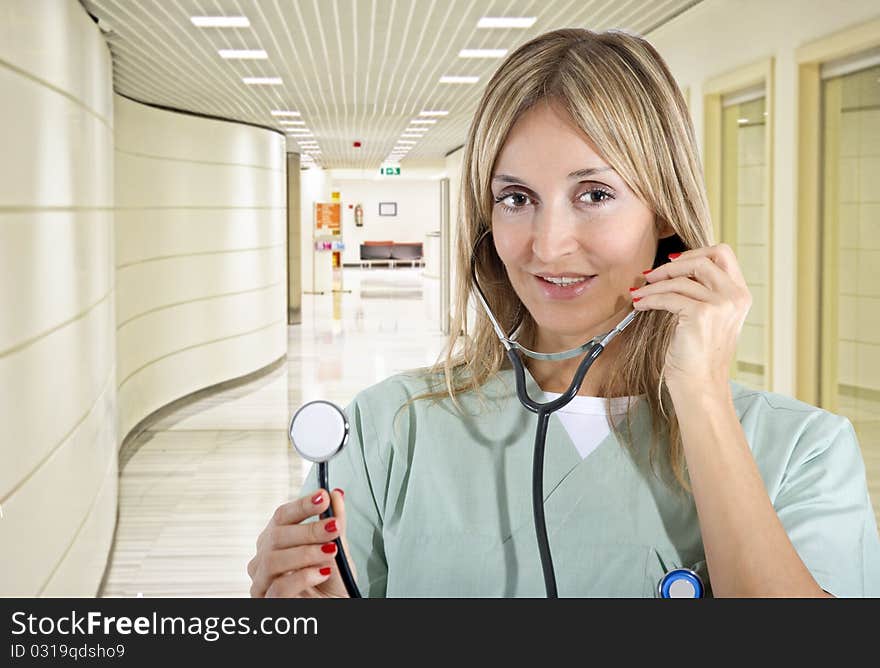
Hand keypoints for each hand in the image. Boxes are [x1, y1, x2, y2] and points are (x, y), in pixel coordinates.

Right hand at [248, 488, 350, 597]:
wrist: (334, 606)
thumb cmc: (331, 580)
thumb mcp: (337, 547)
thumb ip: (335, 521)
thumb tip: (337, 493)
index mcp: (276, 539)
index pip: (281, 515)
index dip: (302, 505)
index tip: (324, 497)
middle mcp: (263, 558)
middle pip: (276, 536)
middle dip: (308, 530)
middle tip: (334, 527)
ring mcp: (262, 582)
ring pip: (273, 560)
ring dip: (306, 553)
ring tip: (331, 552)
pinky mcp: (267, 602)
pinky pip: (278, 587)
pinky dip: (303, 577)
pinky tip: (322, 572)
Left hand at [629, 243, 751, 392]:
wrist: (700, 385)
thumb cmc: (699, 355)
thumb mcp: (710, 317)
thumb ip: (704, 292)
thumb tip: (674, 269)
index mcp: (740, 295)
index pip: (723, 254)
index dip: (695, 252)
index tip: (672, 261)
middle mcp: (735, 296)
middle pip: (703, 259)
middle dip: (671, 265)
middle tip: (650, 275)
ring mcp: (720, 304)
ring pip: (680, 280)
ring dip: (653, 286)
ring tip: (639, 294)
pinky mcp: (701, 314)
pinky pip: (668, 297)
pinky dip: (650, 299)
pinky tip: (640, 305)